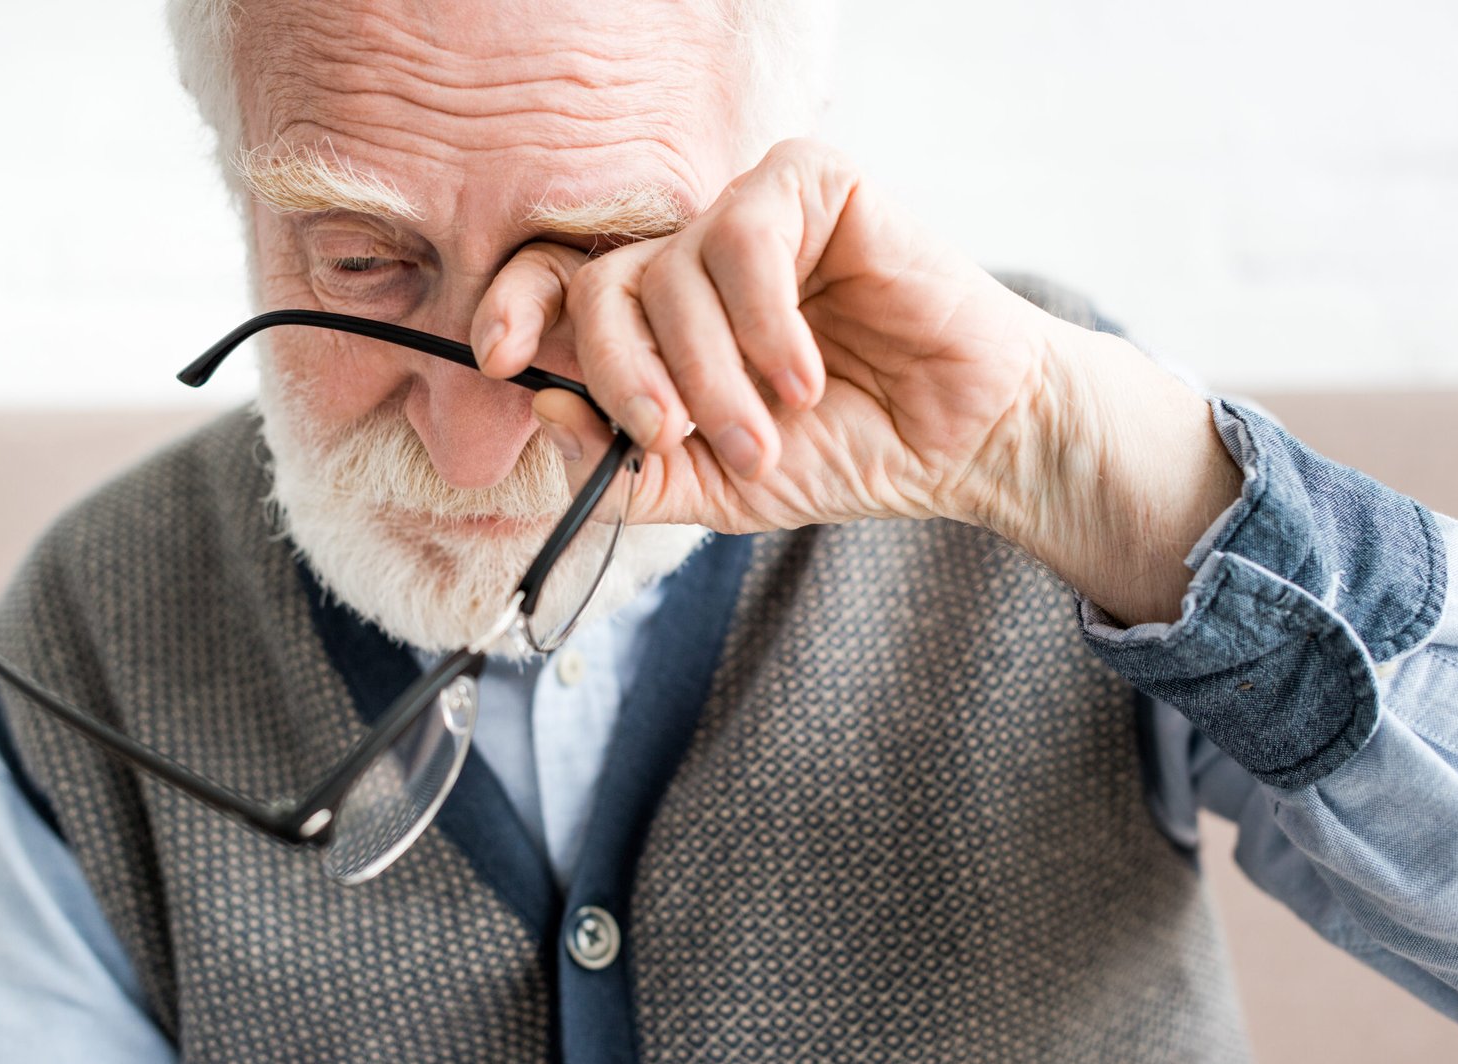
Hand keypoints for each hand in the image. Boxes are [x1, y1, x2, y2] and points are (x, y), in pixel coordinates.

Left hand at [472, 139, 1240, 623]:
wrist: (960, 441)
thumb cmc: (843, 453)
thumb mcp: (714, 487)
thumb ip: (625, 468)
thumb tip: (541, 410)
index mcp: (664, 319)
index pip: (560, 287)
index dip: (516, 310)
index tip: (498, 359)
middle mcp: (695, 256)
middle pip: (600, 285)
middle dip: (629, 378)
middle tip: (678, 439)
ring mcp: (750, 214)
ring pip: (671, 271)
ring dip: (712, 374)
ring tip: (769, 431)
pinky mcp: (812, 181)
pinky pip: (744, 237)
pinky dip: (765, 323)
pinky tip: (805, 375)